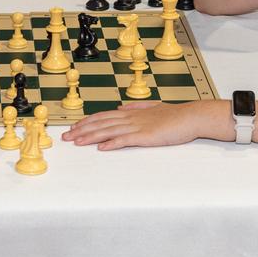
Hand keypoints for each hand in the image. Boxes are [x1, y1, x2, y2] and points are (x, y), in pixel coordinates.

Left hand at [62, 101, 199, 150]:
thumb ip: (136, 108)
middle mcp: (130, 118)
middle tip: (67, 137)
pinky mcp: (146, 136)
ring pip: (108, 131)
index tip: (74, 127)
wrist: (190, 116)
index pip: (103, 116)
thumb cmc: (174, 115)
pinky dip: (112, 143)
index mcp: (131, 113)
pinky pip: (125, 140)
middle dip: (82, 130)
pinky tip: (102, 148)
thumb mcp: (152, 108)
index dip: (87, 122)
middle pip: (100, 123)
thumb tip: (121, 108)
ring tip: (77, 142)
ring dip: (91, 137)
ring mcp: (137, 127)